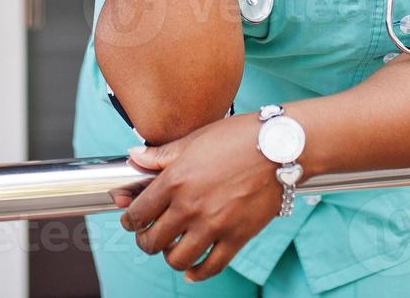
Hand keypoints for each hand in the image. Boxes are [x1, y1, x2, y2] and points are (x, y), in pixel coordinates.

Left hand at [115, 113, 284, 282]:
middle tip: (148, 237)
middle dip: (145, 241)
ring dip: (169, 257)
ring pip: (177, 259)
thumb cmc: (238, 137)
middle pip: (153, 241)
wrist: (280, 147)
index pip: (139, 212)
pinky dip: (197, 273)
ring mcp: (214, 225)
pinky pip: (210, 266)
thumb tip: (135, 158)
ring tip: (171, 249)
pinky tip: (192, 269)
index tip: (131, 222)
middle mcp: (190, 206)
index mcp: (175, 180)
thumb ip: (161, 155)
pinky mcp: (236, 237)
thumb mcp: (194, 140)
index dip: (130, 221)